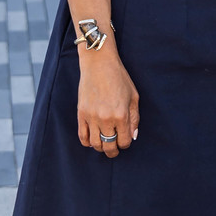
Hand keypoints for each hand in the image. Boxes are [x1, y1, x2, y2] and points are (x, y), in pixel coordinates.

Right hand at [76, 42, 139, 158]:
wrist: (99, 64)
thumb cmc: (119, 78)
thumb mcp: (134, 96)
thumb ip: (134, 118)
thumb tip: (133, 136)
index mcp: (121, 115)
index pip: (124, 141)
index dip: (125, 144)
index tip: (125, 141)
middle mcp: (106, 119)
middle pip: (109, 146)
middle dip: (113, 151)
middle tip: (114, 150)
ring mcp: (91, 117)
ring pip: (95, 144)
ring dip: (101, 147)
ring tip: (104, 144)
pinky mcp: (81, 114)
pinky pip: (82, 136)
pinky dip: (87, 142)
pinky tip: (93, 139)